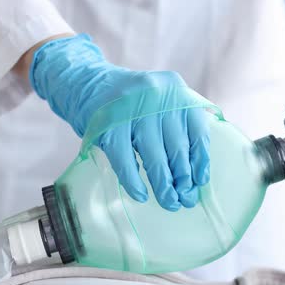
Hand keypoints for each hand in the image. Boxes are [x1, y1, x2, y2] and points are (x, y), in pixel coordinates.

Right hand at [29, 34, 209, 210]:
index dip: (200, 160)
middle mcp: (157, 97)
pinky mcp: (108, 126)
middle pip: (177, 147)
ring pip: (154, 157)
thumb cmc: (130, 100)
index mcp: (175, 90)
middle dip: (183, 179)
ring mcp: (131, 111)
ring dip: (163, 185)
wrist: (85, 83)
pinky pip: (125, 161)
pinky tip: (141, 195)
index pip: (197, 130)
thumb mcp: (160, 99)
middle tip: (185, 200)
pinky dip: (134, 182)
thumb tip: (195, 170)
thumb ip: (180, 121)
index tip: (199, 182)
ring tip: (168, 202)